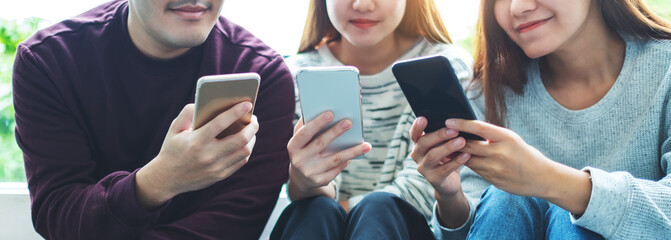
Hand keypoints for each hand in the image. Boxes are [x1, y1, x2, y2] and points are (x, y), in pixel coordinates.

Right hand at [135, 102, 257, 208]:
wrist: (166, 179)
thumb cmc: (172, 148)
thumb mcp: (174, 129)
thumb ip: (187, 113)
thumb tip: (204, 101)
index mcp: (196, 141)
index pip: (220, 123)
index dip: (236, 112)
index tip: (247, 104)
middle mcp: (208, 155)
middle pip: (240, 139)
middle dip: (251, 127)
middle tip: (254, 119)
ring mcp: (216, 168)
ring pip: (244, 151)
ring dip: (252, 138)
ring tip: (251, 130)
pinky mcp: (220, 175)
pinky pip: (241, 161)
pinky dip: (246, 150)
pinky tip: (245, 142)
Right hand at [287, 111, 370, 199]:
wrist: (301, 178)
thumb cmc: (304, 150)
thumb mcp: (301, 139)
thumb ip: (307, 125)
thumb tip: (325, 109)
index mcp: (293, 146)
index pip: (304, 133)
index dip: (317, 123)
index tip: (330, 113)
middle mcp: (299, 160)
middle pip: (320, 144)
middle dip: (335, 132)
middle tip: (349, 122)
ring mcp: (310, 172)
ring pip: (335, 159)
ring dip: (352, 151)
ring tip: (366, 145)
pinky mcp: (321, 180)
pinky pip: (338, 168)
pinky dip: (348, 160)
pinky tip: (358, 153)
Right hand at [409, 117, 470, 227]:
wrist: (450, 183)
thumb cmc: (447, 158)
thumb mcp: (444, 145)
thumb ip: (445, 135)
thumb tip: (456, 121)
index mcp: (418, 144)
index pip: (414, 133)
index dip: (417, 126)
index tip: (423, 118)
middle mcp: (417, 155)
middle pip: (424, 143)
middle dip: (439, 135)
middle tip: (454, 130)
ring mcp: (424, 168)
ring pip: (433, 155)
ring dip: (448, 147)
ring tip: (462, 141)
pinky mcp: (434, 179)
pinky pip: (445, 169)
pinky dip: (456, 161)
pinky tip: (467, 155)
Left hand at [446, 119, 591, 213]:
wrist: (542, 177)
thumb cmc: (524, 154)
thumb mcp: (512, 139)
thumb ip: (492, 136)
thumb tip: (469, 130)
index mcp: (506, 138)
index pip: (478, 128)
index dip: (461, 124)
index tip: (448, 120)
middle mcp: (500, 153)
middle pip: (469, 146)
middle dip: (454, 141)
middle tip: (441, 135)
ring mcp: (496, 168)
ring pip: (469, 160)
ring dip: (458, 155)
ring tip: (446, 148)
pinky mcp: (494, 180)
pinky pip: (476, 171)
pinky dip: (468, 164)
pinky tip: (461, 160)